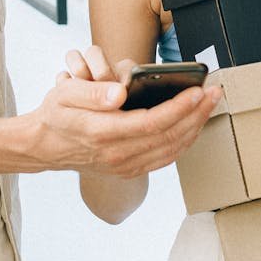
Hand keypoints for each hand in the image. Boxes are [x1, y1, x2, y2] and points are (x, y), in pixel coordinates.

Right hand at [18, 46, 219, 178]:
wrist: (46, 146)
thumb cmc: (57, 114)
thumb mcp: (65, 94)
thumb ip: (91, 92)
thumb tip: (119, 92)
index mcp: (103, 133)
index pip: (151, 122)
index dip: (178, 107)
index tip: (197, 91)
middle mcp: (117, 155)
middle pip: (168, 136)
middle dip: (197, 114)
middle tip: (215, 92)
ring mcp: (125, 165)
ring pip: (171, 150)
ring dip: (195, 127)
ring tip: (211, 105)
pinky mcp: (130, 169)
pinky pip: (165, 158)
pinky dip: (184, 142)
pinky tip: (194, 125)